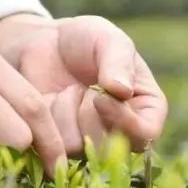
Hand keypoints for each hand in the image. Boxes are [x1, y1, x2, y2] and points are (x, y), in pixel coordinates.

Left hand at [0, 14, 166, 154]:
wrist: (41, 43)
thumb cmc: (83, 39)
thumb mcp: (106, 38)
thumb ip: (118, 61)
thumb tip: (122, 91)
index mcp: (144, 107)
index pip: (146, 133)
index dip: (126, 124)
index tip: (100, 98)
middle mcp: (120, 130)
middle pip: (113, 149)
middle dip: (90, 120)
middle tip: (77, 89)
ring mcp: (88, 140)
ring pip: (80, 149)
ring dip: (67, 117)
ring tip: (64, 89)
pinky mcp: (59, 144)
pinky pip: (53, 146)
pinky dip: (47, 121)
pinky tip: (47, 98)